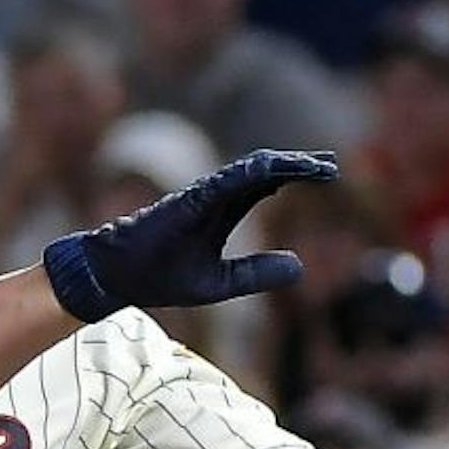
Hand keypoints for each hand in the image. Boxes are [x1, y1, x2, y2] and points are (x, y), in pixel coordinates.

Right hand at [41, 150, 337, 321]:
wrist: (117, 279)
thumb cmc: (161, 278)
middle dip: (298, 165)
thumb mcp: (221, 283)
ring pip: (249, 171)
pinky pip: (222, 182)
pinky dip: (249, 173)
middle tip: (331, 164)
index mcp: (221, 211)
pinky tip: (274, 167)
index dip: (296, 177)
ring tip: (315, 165)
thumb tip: (301, 268)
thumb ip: (257, 273)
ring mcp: (200, 195)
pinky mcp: (186, 202)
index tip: (328, 176)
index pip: (266, 186)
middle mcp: (214, 196)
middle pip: (264, 171)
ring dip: (283, 165)